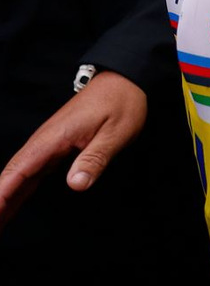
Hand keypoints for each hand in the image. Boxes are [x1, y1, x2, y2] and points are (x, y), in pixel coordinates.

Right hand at [0, 71, 146, 228]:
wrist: (123, 81)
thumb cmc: (121, 104)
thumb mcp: (115, 132)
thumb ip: (94, 158)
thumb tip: (76, 184)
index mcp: (53, 138)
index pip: (18, 170)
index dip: (2, 193)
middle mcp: (44, 142)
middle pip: (11, 176)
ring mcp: (47, 144)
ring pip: (18, 176)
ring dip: (4, 199)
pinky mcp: (55, 147)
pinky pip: (31, 173)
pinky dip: (18, 190)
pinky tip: (11, 204)